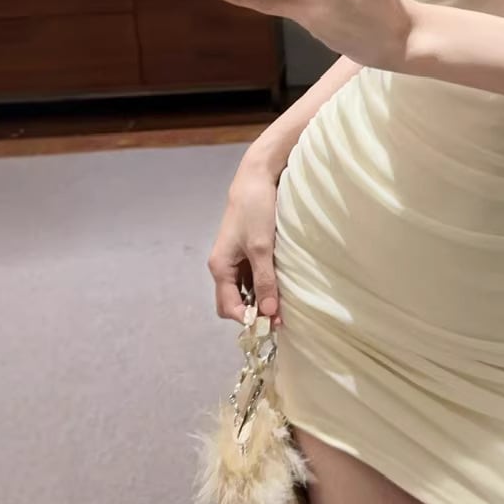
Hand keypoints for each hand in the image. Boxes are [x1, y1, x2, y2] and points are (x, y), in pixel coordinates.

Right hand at [208, 163, 282, 328]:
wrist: (257, 178)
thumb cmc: (255, 209)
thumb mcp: (262, 247)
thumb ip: (265, 280)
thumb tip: (269, 313)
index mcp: (220, 267)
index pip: (228, 307)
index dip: (248, 319)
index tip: (272, 325)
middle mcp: (224, 266)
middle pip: (234, 302)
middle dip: (253, 313)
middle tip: (279, 319)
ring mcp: (235, 260)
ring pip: (245, 291)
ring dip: (260, 300)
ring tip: (283, 306)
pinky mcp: (247, 252)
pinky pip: (252, 278)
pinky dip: (264, 286)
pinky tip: (280, 287)